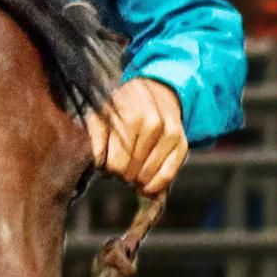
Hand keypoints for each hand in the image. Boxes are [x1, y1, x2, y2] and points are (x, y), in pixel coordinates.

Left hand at [91, 75, 186, 194]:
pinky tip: (145, 185)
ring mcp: (170, 135)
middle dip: (122, 173)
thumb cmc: (124, 107)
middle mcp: (154, 124)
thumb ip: (95, 138)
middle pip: (130, 172)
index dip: (109, 168)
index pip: (116, 164)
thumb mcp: (102, 115)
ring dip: (137, 179)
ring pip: (148, 176)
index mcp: (131, 117)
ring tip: (132, 169)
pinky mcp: (182, 144)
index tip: (107, 162)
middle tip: (120, 164)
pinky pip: (168, 176)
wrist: (155, 91)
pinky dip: (155, 185)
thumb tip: (96, 161)